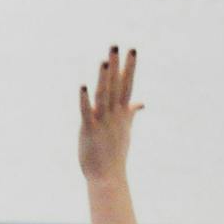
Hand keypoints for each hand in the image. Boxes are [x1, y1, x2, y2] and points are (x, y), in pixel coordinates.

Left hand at [79, 46, 143, 183]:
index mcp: (122, 113)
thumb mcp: (125, 129)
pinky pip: (87, 112)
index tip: (132, 50)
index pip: (127, 85)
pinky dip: (84, 100)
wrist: (108, 177)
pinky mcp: (89, 130)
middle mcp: (114, 115)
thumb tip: (140, 103)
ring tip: (104, 61)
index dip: (130, 67)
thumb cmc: (115, 153)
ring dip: (104, 79)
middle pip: (117, 86)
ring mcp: (103, 122)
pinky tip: (82, 87)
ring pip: (104, 96)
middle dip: (117, 66)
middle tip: (116, 45)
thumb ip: (131, 113)